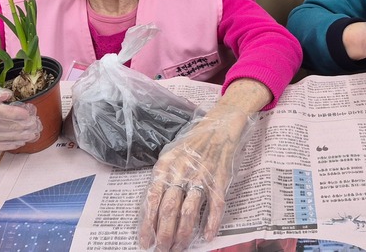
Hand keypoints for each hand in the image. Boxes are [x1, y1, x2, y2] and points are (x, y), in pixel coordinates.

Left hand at [138, 108, 255, 251]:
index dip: (147, 224)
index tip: (145, 242)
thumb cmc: (193, 143)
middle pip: (168, 209)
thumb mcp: (170, 155)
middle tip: (163, 249)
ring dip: (183, 233)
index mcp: (165, 166)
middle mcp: (181, 172)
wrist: (219, 126)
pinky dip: (211, 222)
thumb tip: (152, 208)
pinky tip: (208, 236)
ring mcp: (202, 176)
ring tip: (180, 246)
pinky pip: (215, 204)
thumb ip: (162, 178)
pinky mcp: (220, 179)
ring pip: (189, 211)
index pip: (152, 200)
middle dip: (164, 234)